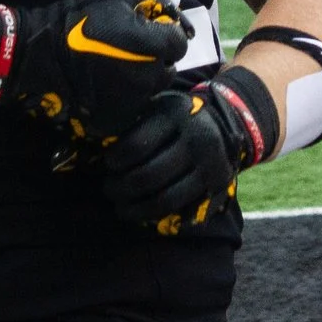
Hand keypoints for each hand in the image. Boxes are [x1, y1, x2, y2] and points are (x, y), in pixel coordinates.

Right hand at [0, 0, 189, 154]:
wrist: (40, 56)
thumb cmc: (79, 19)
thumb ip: (154, 3)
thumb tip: (177, 19)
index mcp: (152, 45)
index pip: (180, 43)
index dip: (166, 36)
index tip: (147, 33)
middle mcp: (149, 77)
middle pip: (168, 69)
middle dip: (156, 59)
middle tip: (130, 50)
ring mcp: (134, 102)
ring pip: (152, 90)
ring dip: (142, 79)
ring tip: (116, 68)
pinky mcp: (118, 120)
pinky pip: (133, 108)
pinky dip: (126, 98)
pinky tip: (106, 86)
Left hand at [100, 68, 276, 234]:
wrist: (226, 121)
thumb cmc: (177, 116)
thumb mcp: (158, 105)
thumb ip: (133, 119)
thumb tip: (96, 142)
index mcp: (175, 115)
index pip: (136, 145)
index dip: (115, 160)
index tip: (108, 163)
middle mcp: (197, 139)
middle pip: (148, 176)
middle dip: (120, 188)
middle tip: (108, 189)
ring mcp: (210, 166)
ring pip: (165, 199)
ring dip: (135, 208)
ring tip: (120, 207)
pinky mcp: (217, 187)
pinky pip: (183, 210)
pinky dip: (158, 216)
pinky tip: (143, 213)